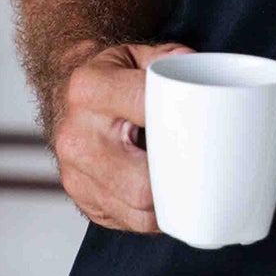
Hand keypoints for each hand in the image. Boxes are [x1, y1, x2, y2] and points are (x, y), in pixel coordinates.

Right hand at [51, 40, 193, 231]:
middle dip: (179, 180)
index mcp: (91, 89)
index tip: (207, 128)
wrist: (67, 98)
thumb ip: (174, 60)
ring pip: (139, 211)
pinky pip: (128, 220)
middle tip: (207, 170)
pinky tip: (169, 199)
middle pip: (141, 182)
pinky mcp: (81, 198)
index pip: (144, 106)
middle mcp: (77, 135)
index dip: (180, 121)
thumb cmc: (112, 76)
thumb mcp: (138, 54)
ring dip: (171, 206)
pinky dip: (155, 215)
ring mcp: (74, 173)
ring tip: (192, 187)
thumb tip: (207, 82)